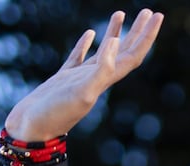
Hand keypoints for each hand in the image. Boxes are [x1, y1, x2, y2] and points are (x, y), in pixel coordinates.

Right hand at [3, 9, 163, 141]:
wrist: (31, 130)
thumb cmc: (56, 115)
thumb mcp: (83, 92)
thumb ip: (102, 69)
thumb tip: (116, 43)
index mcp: (106, 80)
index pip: (134, 55)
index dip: (147, 36)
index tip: (158, 15)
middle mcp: (98, 78)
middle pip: (125, 52)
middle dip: (138, 32)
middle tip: (149, 11)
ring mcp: (81, 78)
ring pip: (103, 52)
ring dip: (115, 33)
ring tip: (121, 14)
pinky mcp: (64, 79)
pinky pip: (79, 57)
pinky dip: (86, 44)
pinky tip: (90, 34)